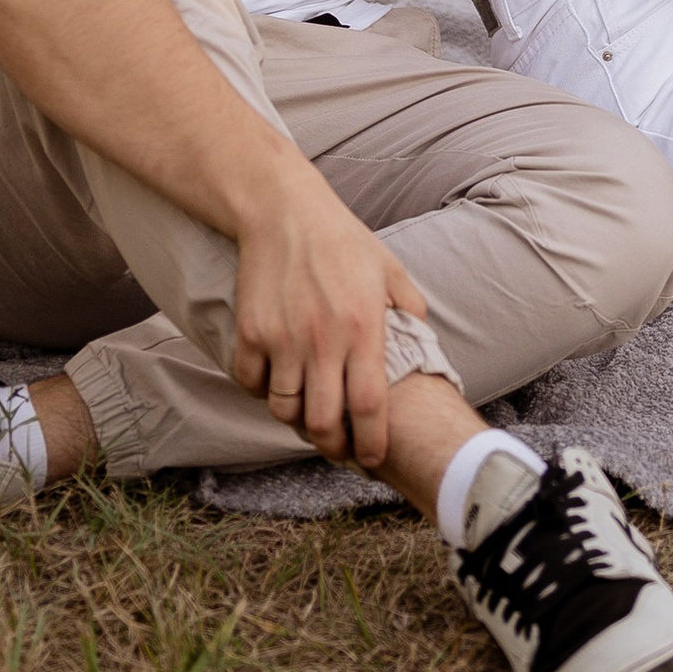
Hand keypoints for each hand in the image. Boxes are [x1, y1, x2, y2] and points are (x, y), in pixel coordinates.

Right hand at [230, 170, 430, 468]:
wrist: (284, 211)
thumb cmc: (342, 241)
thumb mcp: (388, 269)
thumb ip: (409, 309)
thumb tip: (421, 342)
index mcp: (364, 327)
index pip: (370, 404)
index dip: (372, 442)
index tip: (373, 460)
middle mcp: (323, 339)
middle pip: (323, 422)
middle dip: (333, 448)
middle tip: (339, 449)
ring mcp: (283, 338)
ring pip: (284, 409)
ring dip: (297, 419)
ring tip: (308, 414)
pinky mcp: (251, 331)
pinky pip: (252, 384)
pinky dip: (262, 393)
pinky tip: (277, 382)